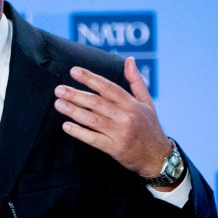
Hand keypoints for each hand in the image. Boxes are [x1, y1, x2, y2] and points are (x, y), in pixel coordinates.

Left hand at [54, 57, 171, 178]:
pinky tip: (66, 126)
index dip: (90, 79)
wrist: (158, 158)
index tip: (74, 71)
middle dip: (75, 95)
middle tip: (59, 89)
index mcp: (132, 104)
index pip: (108, 87)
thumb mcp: (147, 102)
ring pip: (92, 120)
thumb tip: (129, 59)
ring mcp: (119, 133)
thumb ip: (136, 81)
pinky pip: (93, 139)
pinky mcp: (114, 148)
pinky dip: (79, 132)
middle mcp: (125, 117)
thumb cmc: (150, 127)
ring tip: (58, 104)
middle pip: (96, 103)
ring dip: (73, 111)